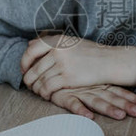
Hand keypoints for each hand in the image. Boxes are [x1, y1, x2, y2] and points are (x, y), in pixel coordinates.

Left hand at [21, 35, 135, 99]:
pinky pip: (48, 88)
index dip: (24, 61)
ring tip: (39, 91)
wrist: (110, 61)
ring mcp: (62, 64)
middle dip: (28, 79)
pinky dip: (44, 94)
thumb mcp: (70, 41)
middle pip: (33, 67)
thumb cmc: (91, 53)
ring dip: (36, 88)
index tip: (25, 69)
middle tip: (30, 85)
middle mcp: (58, 50)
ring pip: (39, 80)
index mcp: (58, 40)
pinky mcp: (68, 78)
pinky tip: (47, 96)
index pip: (31, 49)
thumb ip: (50, 42)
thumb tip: (29, 42)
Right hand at [49, 84, 135, 119]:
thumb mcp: (91, 81)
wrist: (50, 67)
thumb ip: (105, 87)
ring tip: (121, 116)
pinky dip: (80, 110)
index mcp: (101, 85)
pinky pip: (73, 104)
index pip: (120, 92)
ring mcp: (80, 92)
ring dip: (109, 109)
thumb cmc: (73, 78)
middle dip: (127, 105)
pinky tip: (89, 117)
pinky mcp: (65, 95)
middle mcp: (94, 88)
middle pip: (113, 98)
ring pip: (97, 101)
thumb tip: (124, 95)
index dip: (133, 99)